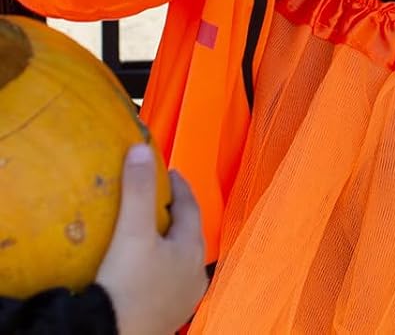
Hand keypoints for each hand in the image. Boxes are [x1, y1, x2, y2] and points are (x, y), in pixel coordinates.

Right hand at [95, 147, 206, 334]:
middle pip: (187, 235)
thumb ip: (139, 190)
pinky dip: (157, 271)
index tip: (168, 172)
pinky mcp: (164, 319)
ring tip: (148, 235)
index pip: (190, 207)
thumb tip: (142, 149)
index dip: (179, 187)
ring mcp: (182, 301)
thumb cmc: (126, 286)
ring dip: (167, 246)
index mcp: (192, 250)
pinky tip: (142, 274)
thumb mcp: (132, 232)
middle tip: (156, 201)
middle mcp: (195, 276)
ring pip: (178, 262)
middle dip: (174, 216)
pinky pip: (165, 285)